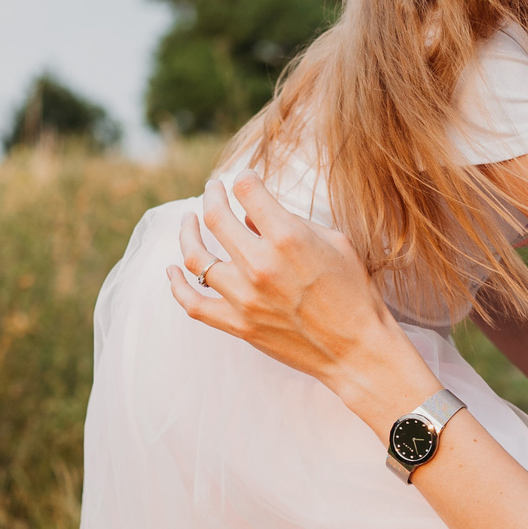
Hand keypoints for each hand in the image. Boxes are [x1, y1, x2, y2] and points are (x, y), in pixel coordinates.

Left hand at [168, 174, 439, 427]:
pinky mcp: (238, 324)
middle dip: (211, 196)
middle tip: (212, 191)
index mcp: (287, 237)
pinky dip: (176, 285)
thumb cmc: (353, 292)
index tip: (243, 180)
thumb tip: (255, 215)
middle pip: (215, 217)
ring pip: (195, 257)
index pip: (246, 190)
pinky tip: (171, 270)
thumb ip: (292, 222)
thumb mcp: (334, 242)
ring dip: (187, 233)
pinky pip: (193, 303)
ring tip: (189, 223)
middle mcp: (260, 265)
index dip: (242, 179)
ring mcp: (245, 297)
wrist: (356, 349)